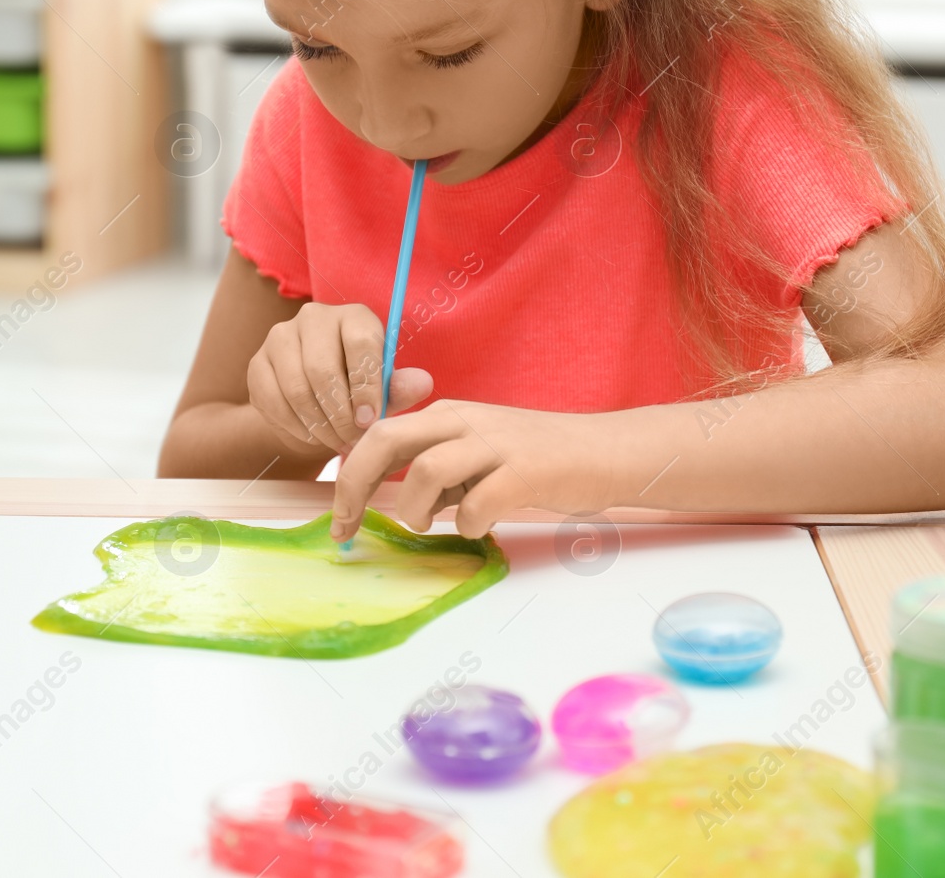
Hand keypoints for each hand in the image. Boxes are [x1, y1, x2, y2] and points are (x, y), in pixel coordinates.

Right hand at [247, 301, 433, 455]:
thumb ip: (401, 388)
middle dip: (340, 416)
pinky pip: (273, 401)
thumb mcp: (385, 392)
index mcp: (354, 316)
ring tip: (337, 443)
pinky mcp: (257, 363)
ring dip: (319, 425)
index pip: (360, 344)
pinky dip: (295, 426)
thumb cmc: (359, 392)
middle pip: (322, 369)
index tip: (370, 422)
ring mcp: (280, 338)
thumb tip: (422, 383)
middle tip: (353, 442)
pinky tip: (313, 436)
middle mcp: (314, 317)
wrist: (316, 403)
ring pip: (296, 388)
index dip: (366, 387)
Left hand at [330, 400, 621, 540]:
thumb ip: (440, 472)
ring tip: (432, 523)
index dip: (348, 476)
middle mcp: (465, 421)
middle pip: (386, 439)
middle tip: (349, 528)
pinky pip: (477, 502)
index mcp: (448, 416)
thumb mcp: (479, 454)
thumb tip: (396, 501)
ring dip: (416, 508)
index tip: (339, 518)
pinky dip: (468, 523)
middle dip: (355, 485)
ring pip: (426, 470)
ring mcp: (496, 444)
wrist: (605, 452)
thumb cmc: (539, 460)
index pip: (378, 433)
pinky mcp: (526, 472)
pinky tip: (480, 526)